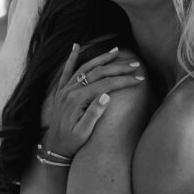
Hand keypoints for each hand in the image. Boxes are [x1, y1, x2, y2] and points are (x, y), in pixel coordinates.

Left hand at [45, 44, 146, 159]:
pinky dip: (72, 57)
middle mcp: (69, 90)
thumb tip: (106, 96)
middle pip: (97, 72)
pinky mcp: (61, 91)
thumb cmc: (71, 143)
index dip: (123, 80)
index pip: (105, 85)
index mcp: (77, 100)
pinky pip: (67, 70)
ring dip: (101, 58)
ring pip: (85, 67)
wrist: (54, 148)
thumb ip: (93, 114)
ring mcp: (64, 89)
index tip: (139, 79)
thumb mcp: (84, 133)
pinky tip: (76, 46)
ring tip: (117, 50)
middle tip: (135, 64)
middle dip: (118, 67)